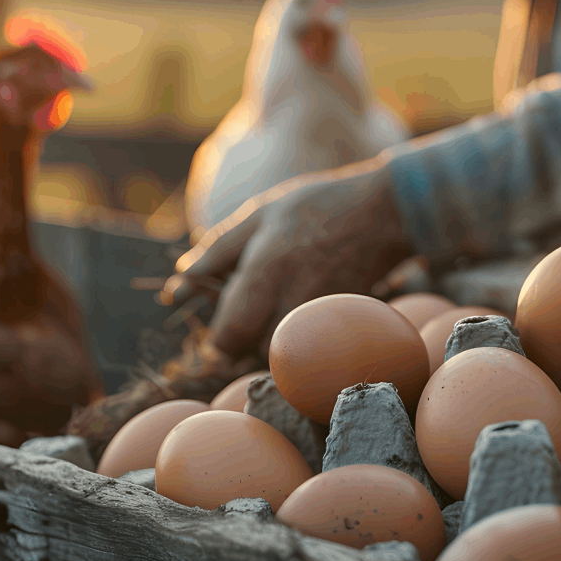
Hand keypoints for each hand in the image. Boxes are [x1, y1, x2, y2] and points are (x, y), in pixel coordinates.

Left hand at [162, 161, 414, 361]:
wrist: (382, 213)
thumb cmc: (314, 207)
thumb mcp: (258, 215)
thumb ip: (215, 251)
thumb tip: (178, 283)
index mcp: (263, 271)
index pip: (228, 336)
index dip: (220, 337)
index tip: (225, 323)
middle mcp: (290, 299)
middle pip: (253, 353)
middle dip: (246, 341)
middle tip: (253, 313)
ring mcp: (319, 314)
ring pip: (283, 354)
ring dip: (273, 340)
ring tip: (280, 308)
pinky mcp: (339, 321)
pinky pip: (309, 346)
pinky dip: (300, 335)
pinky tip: (304, 306)